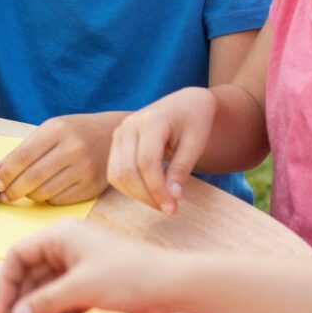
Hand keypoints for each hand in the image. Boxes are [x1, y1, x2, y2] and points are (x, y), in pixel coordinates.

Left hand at [0, 113, 117, 204]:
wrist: (112, 136)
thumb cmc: (74, 132)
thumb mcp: (49, 131)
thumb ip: (21, 150)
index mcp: (58, 130)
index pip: (23, 156)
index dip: (6, 173)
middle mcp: (73, 149)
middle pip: (33, 178)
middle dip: (13, 190)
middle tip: (4, 196)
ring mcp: (84, 169)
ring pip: (44, 192)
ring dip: (28, 195)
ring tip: (23, 192)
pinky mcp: (92, 187)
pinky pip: (59, 200)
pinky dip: (46, 199)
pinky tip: (44, 192)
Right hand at [0, 219, 171, 312]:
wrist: (173, 286)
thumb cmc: (128, 275)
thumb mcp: (81, 288)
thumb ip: (45, 302)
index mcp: (59, 237)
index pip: (18, 256)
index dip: (7, 284)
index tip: (5, 312)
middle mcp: (65, 250)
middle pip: (32, 279)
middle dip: (28, 309)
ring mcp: (79, 269)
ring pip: (50, 297)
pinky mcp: (91, 288)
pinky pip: (67, 306)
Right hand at [108, 88, 216, 214]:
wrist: (185, 102)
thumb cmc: (195, 120)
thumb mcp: (196, 143)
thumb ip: (182, 169)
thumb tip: (172, 198)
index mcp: (150, 121)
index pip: (147, 162)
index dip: (158, 189)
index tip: (173, 208)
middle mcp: (128, 126)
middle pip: (127, 170)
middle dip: (147, 195)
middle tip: (169, 210)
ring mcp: (119, 133)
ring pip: (116, 173)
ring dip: (136, 195)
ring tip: (161, 203)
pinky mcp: (116, 142)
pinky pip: (115, 171)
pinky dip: (130, 187)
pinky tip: (150, 193)